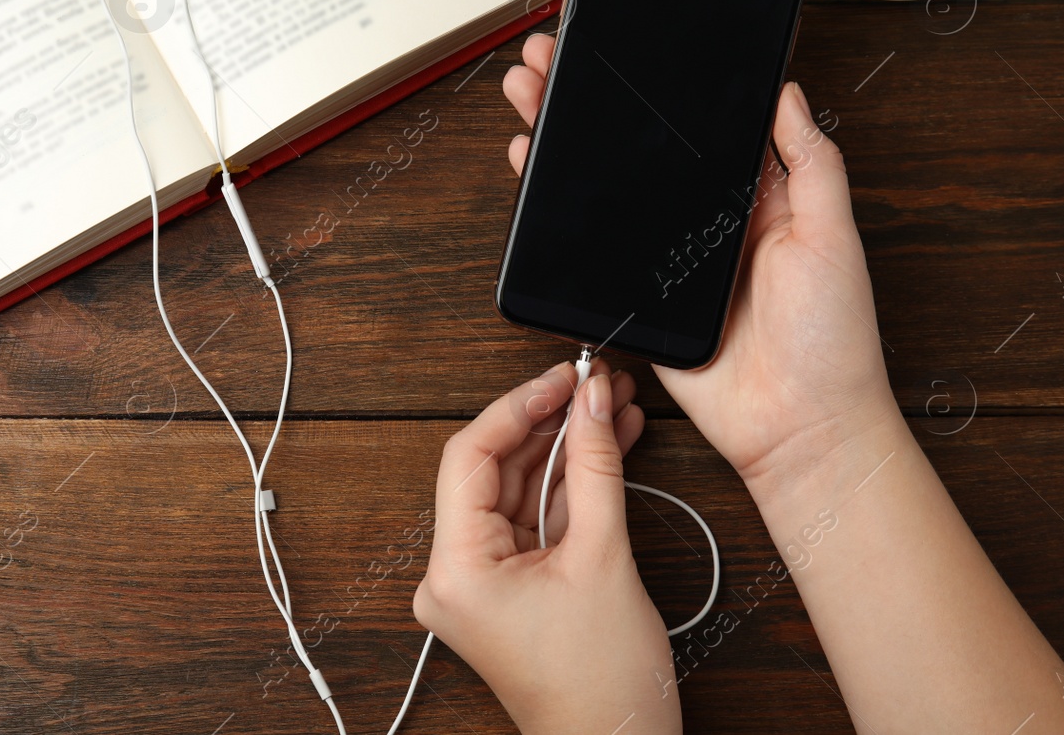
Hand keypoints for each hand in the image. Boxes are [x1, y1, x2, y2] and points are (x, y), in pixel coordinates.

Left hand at [413, 361, 679, 733]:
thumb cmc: (602, 685)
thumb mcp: (603, 556)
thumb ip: (594, 467)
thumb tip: (590, 403)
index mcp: (455, 569)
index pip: (470, 456)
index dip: (518, 406)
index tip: (561, 378)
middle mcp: (453, 575)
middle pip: (495, 469)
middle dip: (550, 423)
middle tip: (594, 384)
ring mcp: (479, 583)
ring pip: (517, 489)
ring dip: (564, 449)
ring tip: (609, 406)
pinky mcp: (507, 588)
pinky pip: (531, 519)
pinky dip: (567, 486)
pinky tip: (605, 447)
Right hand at [502, 33, 900, 491]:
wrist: (800, 428)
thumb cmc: (832, 342)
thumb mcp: (833, 236)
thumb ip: (812, 164)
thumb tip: (789, 95)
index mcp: (755, 200)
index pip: (696, 128)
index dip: (657, 88)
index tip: (625, 49)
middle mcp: (704, 225)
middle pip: (636, 150)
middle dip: (590, 102)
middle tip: (551, 59)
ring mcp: (666, 261)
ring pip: (604, 192)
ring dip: (563, 145)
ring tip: (530, 99)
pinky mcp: (638, 299)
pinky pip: (590, 251)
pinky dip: (555, 214)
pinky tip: (532, 173)